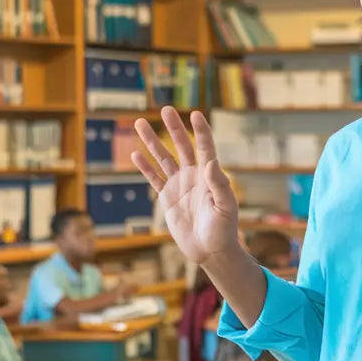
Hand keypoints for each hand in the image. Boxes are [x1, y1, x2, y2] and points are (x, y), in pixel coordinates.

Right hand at [132, 108, 239, 265]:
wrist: (210, 251)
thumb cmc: (223, 230)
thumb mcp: (225, 208)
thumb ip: (219, 185)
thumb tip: (211, 162)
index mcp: (210, 175)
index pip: (205, 148)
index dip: (201, 131)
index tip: (194, 114)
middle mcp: (194, 176)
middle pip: (182, 146)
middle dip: (174, 128)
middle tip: (165, 109)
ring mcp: (179, 185)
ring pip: (164, 158)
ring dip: (153, 141)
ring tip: (140, 123)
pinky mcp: (168, 198)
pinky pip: (154, 178)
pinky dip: (145, 167)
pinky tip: (135, 154)